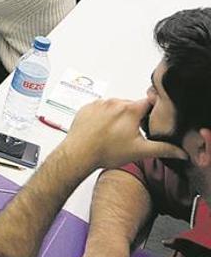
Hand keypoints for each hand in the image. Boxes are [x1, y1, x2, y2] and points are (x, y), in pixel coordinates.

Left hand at [64, 99, 187, 170]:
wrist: (78, 153)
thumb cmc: (106, 151)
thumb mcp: (140, 151)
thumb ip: (162, 149)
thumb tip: (179, 151)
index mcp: (129, 109)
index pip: (150, 102)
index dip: (153, 111)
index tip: (152, 119)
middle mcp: (114, 102)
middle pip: (132, 105)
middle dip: (135, 116)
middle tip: (132, 132)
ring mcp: (99, 104)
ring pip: (115, 106)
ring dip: (118, 116)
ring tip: (115, 133)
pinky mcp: (87, 108)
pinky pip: (100, 108)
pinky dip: (103, 117)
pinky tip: (102, 130)